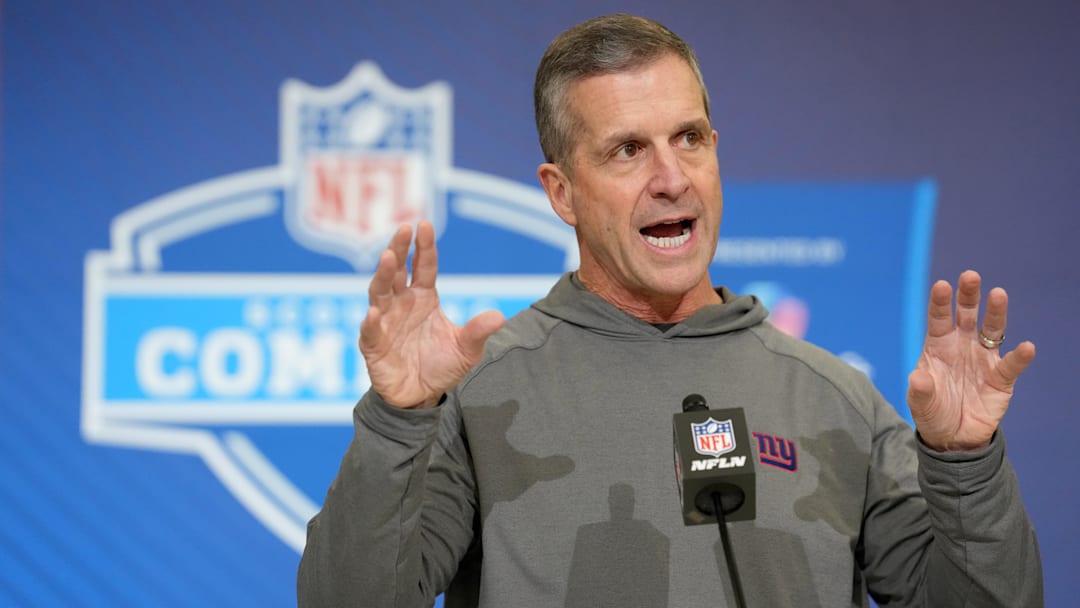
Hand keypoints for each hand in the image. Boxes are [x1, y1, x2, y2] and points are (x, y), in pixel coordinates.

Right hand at [359, 221, 504, 407]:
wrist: (421, 396)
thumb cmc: (441, 366)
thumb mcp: (467, 349)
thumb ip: (478, 331)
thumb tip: (499, 316)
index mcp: (423, 298)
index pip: (423, 267)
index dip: (424, 247)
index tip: (424, 224)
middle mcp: (401, 304)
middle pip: (397, 271)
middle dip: (399, 250)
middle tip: (403, 228)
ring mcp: (384, 322)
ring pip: (379, 293)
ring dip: (382, 275)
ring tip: (387, 258)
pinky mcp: (373, 345)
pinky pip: (370, 331)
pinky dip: (370, 321)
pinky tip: (373, 312)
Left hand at [907, 270, 1035, 450]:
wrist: (953, 437)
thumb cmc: (933, 411)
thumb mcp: (920, 403)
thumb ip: (920, 390)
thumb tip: (917, 378)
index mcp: (939, 345)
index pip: (939, 318)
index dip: (940, 302)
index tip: (941, 285)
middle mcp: (962, 346)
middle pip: (967, 314)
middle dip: (968, 295)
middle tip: (970, 276)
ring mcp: (983, 359)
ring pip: (992, 330)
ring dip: (996, 313)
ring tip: (998, 294)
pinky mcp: (1001, 378)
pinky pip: (1011, 364)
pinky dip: (1019, 357)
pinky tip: (1026, 347)